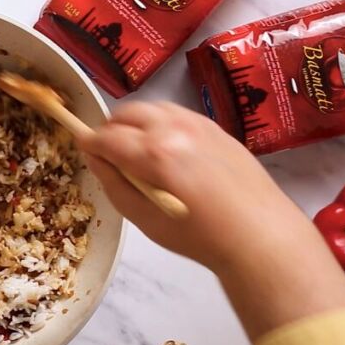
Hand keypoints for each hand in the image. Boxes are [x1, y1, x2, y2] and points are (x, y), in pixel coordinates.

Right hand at [78, 101, 314, 271]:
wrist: (259, 234)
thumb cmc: (199, 236)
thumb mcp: (144, 219)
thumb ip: (114, 184)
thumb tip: (96, 159)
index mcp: (153, 153)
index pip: (107, 137)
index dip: (90, 143)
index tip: (84, 149)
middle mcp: (174, 129)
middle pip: (128, 113)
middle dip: (111, 128)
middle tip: (109, 152)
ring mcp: (199, 124)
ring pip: (153, 108)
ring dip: (137, 123)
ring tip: (137, 148)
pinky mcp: (217, 128)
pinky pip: (178, 114)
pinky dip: (162, 123)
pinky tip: (167, 148)